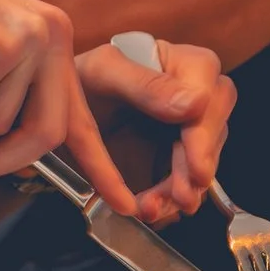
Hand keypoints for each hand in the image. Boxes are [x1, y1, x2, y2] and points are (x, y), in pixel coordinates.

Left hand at [76, 37, 236, 224]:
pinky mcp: (173, 161)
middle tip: (181, 192)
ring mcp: (184, 131)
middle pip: (215, 127)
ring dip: (182, 190)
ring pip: (202, 161)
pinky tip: (150, 207)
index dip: (206, 124)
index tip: (194, 154)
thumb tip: (196, 103)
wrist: (54, 114)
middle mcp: (191, 95)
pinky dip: (167, 201)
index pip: (210, 86)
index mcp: (179, 63)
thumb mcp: (103, 74)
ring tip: (153, 206)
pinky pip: (182, 184)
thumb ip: (146, 85)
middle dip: (198, 164)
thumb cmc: (78, 80)